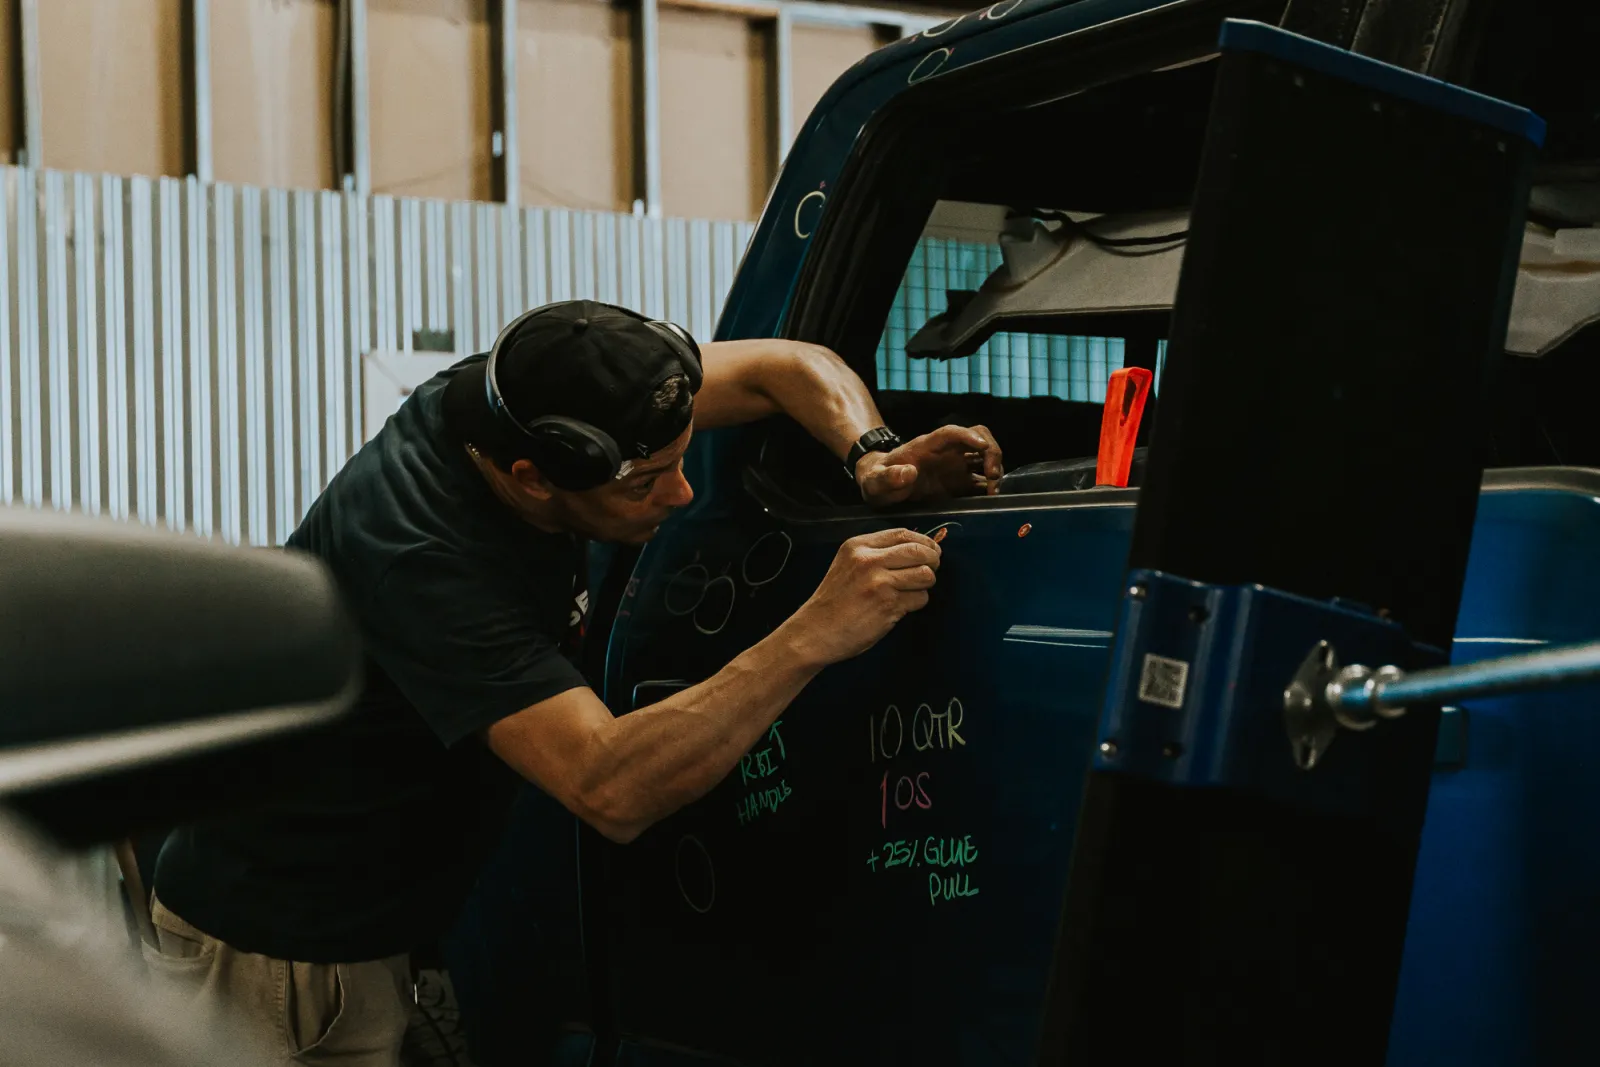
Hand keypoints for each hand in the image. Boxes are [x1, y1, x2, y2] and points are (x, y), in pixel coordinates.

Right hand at [787, 528, 939, 666]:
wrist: (815, 632)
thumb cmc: (834, 602)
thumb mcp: (848, 565)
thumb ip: (876, 554)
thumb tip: (917, 549)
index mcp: (858, 546)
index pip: (902, 533)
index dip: (923, 542)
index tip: (931, 550)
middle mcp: (869, 560)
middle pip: (919, 551)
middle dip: (933, 561)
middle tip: (930, 570)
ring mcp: (879, 582)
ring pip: (925, 575)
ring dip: (925, 585)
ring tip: (911, 591)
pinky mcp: (888, 604)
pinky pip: (920, 598)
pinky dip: (916, 603)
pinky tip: (899, 607)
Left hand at [856, 425, 1003, 505]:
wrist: (881, 487)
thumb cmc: (877, 479)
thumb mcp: (876, 481)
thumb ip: (888, 477)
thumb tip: (908, 472)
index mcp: (927, 446)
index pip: (951, 432)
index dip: (968, 435)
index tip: (981, 445)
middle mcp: (946, 452)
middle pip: (978, 437)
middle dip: (991, 452)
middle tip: (991, 477)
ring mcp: (955, 467)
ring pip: (985, 456)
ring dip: (995, 470)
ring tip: (992, 493)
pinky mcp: (959, 484)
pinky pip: (981, 480)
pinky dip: (990, 488)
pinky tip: (990, 501)